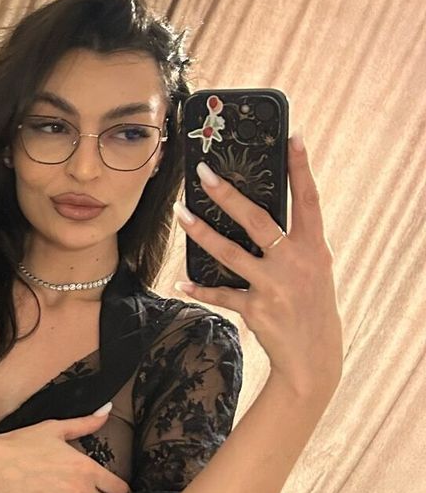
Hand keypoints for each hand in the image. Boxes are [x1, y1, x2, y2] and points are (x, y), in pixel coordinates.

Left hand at [174, 134, 342, 400]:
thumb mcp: (313, 268)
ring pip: (230, 253)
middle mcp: (295, 262)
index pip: (309, 199)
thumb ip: (294, 241)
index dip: (301, 168)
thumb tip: (257, 211)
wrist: (313, 356)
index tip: (292, 136)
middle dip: (228, 195)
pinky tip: (181, 281)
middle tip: (203, 173)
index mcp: (314, 247)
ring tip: (179, 213)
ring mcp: (275, 286)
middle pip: (258, 220)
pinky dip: (199, 288)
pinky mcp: (256, 309)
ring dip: (201, 232)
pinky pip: (221, 294)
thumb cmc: (310, 303)